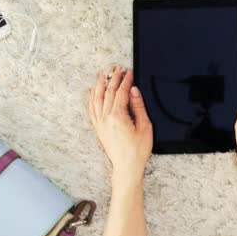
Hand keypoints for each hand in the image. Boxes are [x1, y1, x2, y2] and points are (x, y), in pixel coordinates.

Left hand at [88, 66, 152, 183]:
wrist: (126, 167)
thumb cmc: (137, 150)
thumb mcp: (145, 126)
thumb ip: (138, 106)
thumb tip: (133, 91)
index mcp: (118, 116)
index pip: (121, 92)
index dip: (125, 80)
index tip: (129, 71)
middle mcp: (106, 118)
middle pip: (108, 92)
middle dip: (113, 78)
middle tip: (117, 68)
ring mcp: (100, 123)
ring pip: (97, 98)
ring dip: (100, 84)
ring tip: (102, 73)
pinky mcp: (98, 128)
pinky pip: (92, 109)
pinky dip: (92, 97)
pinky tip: (93, 91)